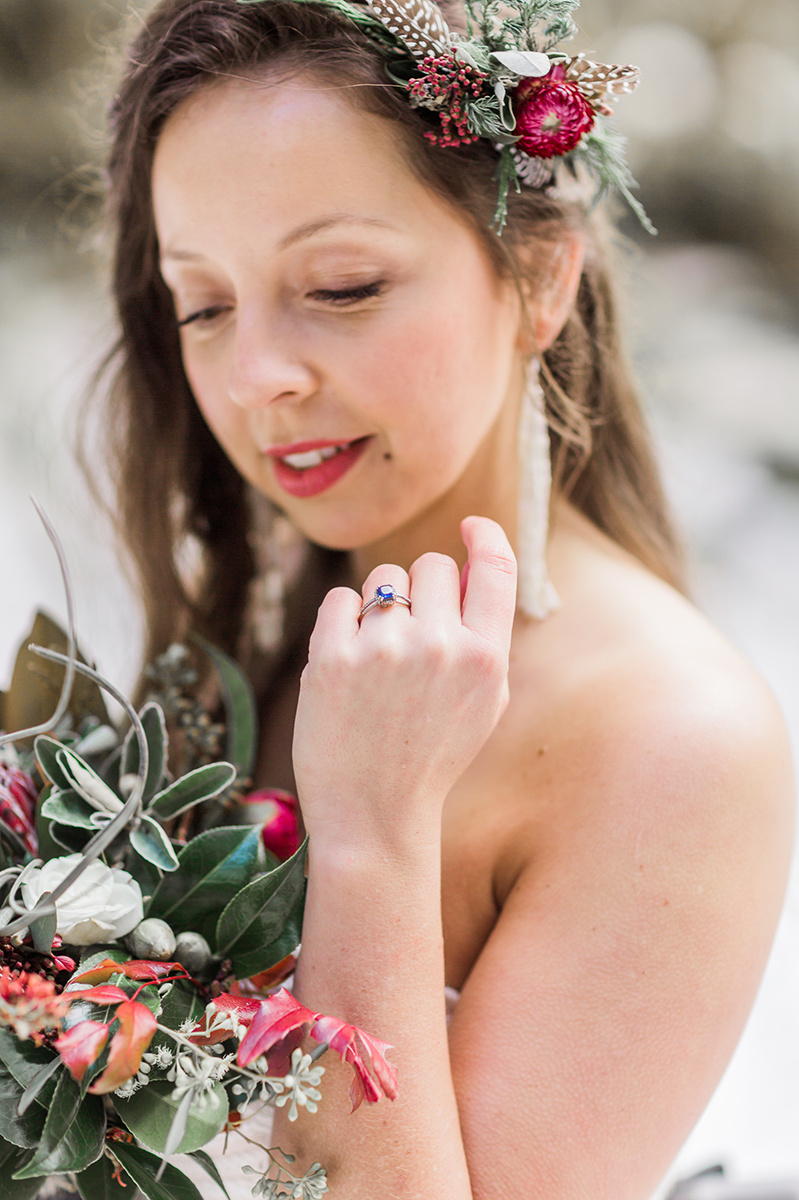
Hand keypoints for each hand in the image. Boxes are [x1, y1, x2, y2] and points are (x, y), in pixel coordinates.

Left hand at [292, 517, 516, 853]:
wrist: (374, 814)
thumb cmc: (430, 757)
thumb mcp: (484, 703)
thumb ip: (484, 636)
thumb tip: (469, 563)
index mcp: (486, 659)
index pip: (496, 568)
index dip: (485, 535)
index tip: (470, 525)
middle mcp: (440, 646)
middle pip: (432, 565)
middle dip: (422, 590)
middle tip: (410, 636)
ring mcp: (384, 650)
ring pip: (384, 580)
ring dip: (380, 606)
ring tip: (378, 659)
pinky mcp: (331, 657)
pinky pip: (340, 599)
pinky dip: (342, 624)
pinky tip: (349, 664)